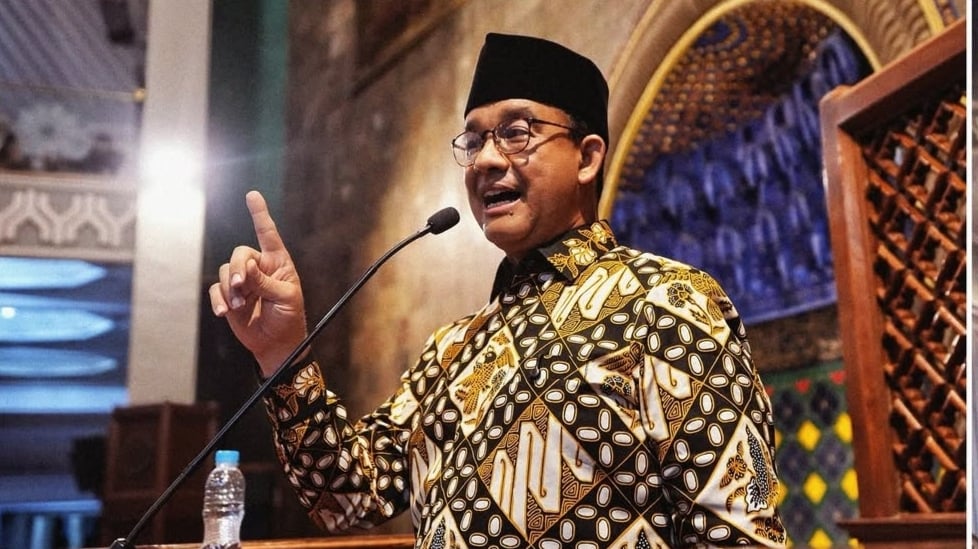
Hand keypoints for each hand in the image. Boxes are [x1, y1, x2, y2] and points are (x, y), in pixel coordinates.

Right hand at [209, 191, 306, 375]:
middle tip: (240, 286)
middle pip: (240, 254)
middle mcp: (259, 267)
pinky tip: (225, 312)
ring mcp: (242, 282)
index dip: (259, 214)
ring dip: (229, 288)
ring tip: (238, 306)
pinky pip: (216, 290)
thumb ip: (265, 282)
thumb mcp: (285, 298)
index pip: (268, 234)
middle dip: (237, 268)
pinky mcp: (229, 296)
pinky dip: (218, 300)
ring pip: (225, 271)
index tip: (252, 195)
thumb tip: (246, 266)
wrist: (276, 343)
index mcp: (278, 263)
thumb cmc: (289, 318)